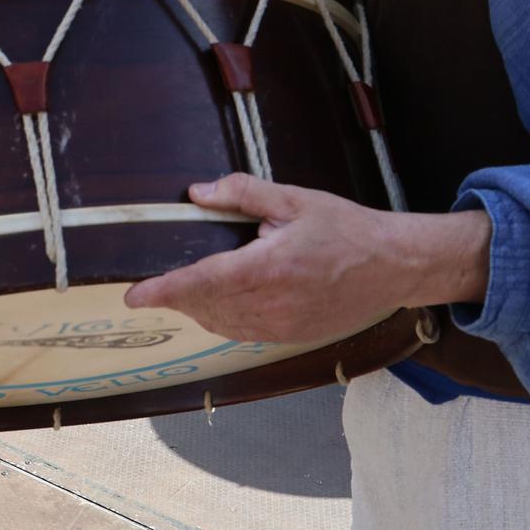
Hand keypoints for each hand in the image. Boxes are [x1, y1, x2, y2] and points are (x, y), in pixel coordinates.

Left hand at [121, 174, 491, 343]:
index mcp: (269, 267)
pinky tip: (218, 303)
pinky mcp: (293, 337)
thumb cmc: (347, 229)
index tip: (134, 295)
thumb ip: (242, 193)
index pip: (202, 282)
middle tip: (153, 287)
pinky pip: (243, 332)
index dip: (164, 290)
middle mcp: (273, 304)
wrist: (395, 267)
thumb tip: (197, 193)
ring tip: (183, 291)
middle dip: (175, 297)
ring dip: (197, 309)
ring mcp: (283, 326)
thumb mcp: (294, 200)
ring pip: (222, 323)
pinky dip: (223, 319)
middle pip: (205, 306)